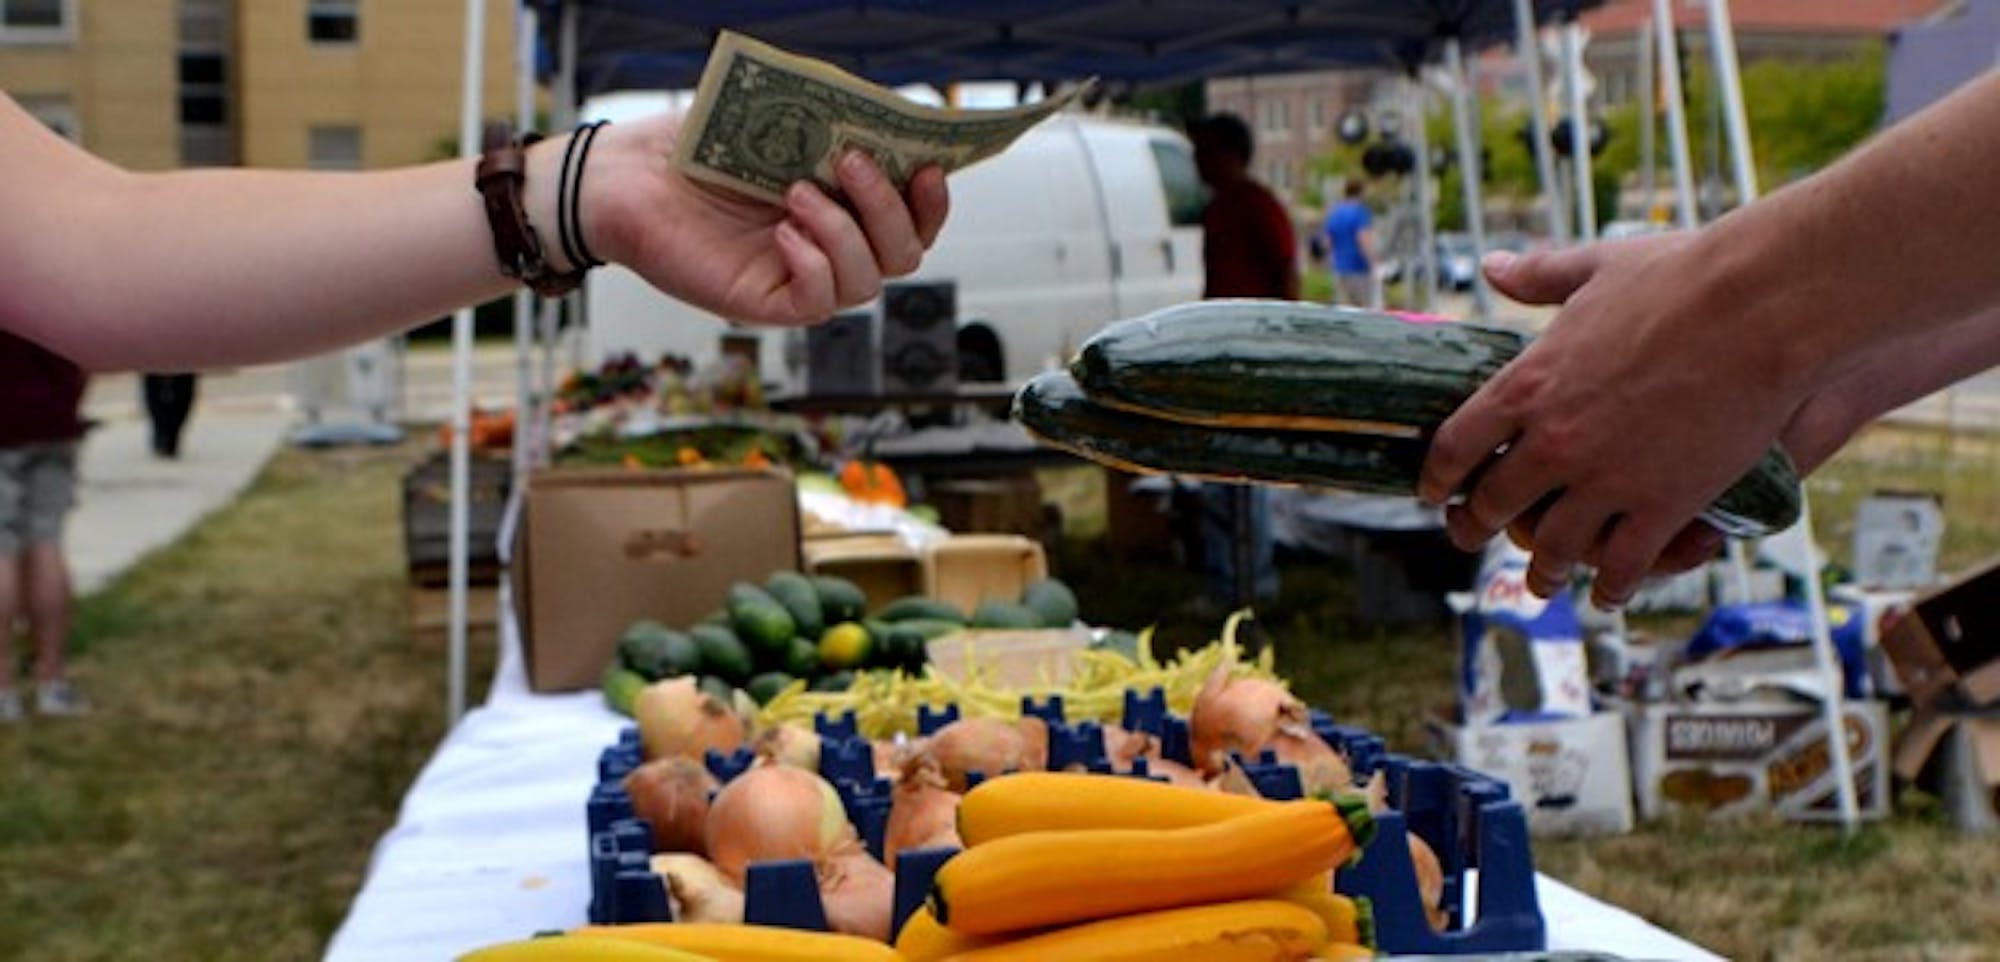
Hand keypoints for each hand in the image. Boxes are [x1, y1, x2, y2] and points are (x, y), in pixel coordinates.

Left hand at [578, 114, 948, 324]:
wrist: (627, 177)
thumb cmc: (696, 148)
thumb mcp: (774, 123)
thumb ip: (832, 125)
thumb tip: (884, 120)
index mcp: (844, 207)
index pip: (914, 221)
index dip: (933, 203)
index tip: (929, 166)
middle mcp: (831, 247)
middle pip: (905, 255)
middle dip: (890, 209)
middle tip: (850, 162)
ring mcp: (800, 278)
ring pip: (869, 283)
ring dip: (847, 233)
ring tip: (796, 193)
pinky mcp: (765, 303)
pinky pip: (819, 302)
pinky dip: (814, 266)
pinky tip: (783, 235)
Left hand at [1418, 233, 1814, 607]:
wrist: (1761, 307)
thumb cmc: (1683, 276)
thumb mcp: (1596, 268)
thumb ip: (1540, 276)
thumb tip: (1492, 266)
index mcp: (1527, 384)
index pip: (1457, 447)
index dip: (1439, 478)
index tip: (1435, 493)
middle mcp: (1553, 442)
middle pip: (1495, 504)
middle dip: (1477, 528)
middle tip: (1471, 539)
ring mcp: (1606, 479)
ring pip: (1555, 546)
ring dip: (1542, 569)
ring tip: (1538, 580)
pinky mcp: (1662, 505)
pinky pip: (1623, 564)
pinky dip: (1610, 586)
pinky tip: (1607, 593)